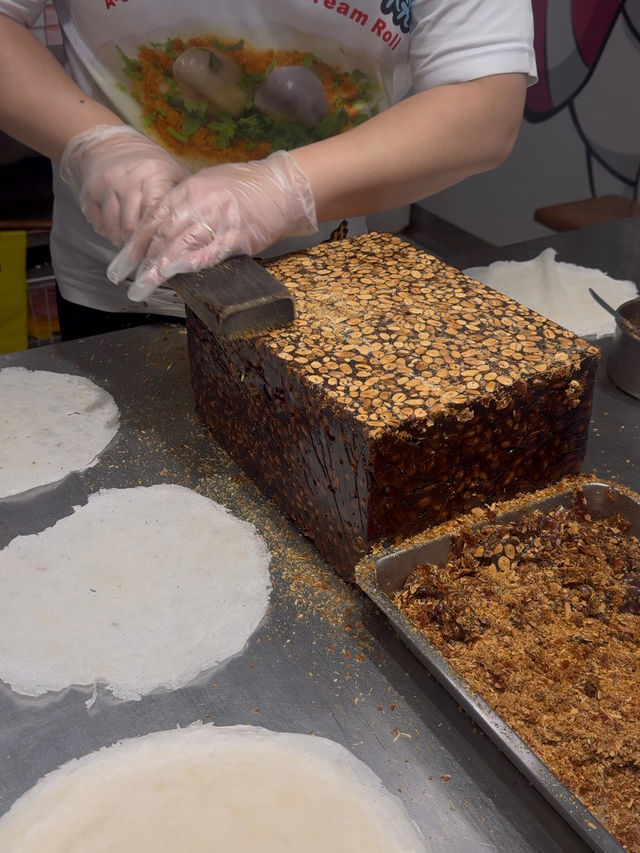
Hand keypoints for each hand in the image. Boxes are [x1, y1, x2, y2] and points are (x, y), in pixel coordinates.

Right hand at [60, 124, 188, 247]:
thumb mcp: (172, 173)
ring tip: (133, 250)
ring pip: (114, 229)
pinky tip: (117, 235)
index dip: (158, 240)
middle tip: (146, 259)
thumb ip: (182, 199)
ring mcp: (106, 186)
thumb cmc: (150, 165)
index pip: (155, 217)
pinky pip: (98, 224)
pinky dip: (108, 234)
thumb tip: (193, 229)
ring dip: (123, 244)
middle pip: (133, 227)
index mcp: (153, 176)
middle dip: (140, 248)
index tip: (161, 255)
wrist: (109, 144)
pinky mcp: (89, 192)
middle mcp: (128, 181)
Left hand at [106, 150, 317, 301]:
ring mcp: (219, 218)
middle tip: (131, 283)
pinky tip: (178, 275)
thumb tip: (164, 232)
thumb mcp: (208, 186)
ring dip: (161, 267)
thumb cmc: (246, 188)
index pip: (155, 218)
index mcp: (190, 189)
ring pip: (183, 244)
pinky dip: (193, 264)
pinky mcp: (238, 235)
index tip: (122, 264)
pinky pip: (212, 252)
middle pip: (164, 234)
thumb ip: (185, 206)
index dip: (136, 243)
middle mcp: (200, 202)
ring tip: (145, 286)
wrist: (282, 186)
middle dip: (144, 261)